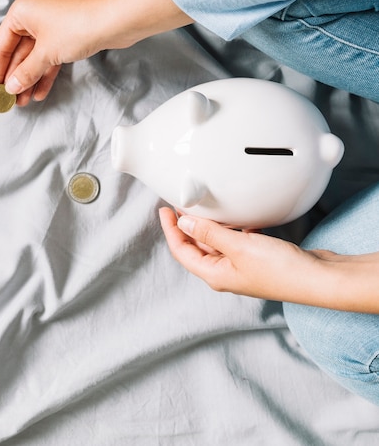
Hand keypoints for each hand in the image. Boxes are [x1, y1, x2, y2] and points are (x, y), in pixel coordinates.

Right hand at [0, 0, 191, 105]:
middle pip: (16, 53)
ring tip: (23, 102)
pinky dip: (44, 74)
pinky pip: (48, 58)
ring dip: (28, 80)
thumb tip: (10, 88)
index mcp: (20, 12)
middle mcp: (32, 16)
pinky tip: (39, 93)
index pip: (1, 46)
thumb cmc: (76, 29)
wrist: (115, 21)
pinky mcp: (65, 37)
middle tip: (7, 101)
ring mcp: (50, 26)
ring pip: (33, 58)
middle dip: (13, 78)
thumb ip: (25, 72)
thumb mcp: (45, 53)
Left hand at [158, 207, 339, 304]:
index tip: (165, 210)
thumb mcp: (239, 247)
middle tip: (181, 205)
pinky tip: (236, 219)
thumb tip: (186, 223)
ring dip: (208, 227)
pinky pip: (234, 242)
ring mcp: (241, 267)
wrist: (319, 279)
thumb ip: (210, 234)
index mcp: (215, 275)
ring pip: (215, 244)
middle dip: (187, 226)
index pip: (182, 251)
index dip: (171, 230)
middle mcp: (225, 273)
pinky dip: (230, 229)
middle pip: (196, 247)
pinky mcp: (257, 260)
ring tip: (204, 208)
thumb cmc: (282, 270)